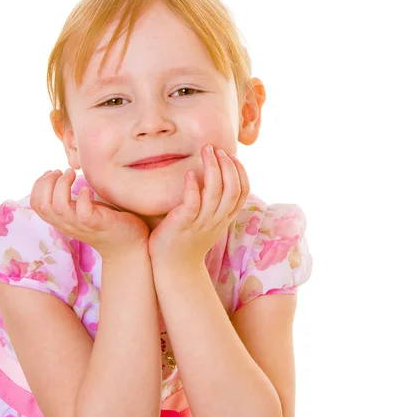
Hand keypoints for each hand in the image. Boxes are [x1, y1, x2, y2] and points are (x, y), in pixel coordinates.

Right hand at [30, 169, 149, 260]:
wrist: (128, 245)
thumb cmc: (106, 222)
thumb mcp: (82, 209)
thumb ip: (70, 199)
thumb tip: (62, 174)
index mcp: (61, 220)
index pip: (36, 204)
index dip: (39, 185)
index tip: (53, 172)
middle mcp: (67, 224)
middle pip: (42, 204)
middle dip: (47, 182)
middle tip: (62, 171)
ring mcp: (82, 225)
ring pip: (59, 207)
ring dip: (62, 185)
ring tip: (73, 174)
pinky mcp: (98, 224)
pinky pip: (83, 213)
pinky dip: (83, 197)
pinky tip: (88, 189)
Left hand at [149, 145, 248, 266]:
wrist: (174, 267)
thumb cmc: (187, 241)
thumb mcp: (208, 223)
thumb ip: (215, 205)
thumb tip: (216, 180)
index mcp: (224, 218)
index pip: (243, 192)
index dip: (240, 172)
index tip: (231, 156)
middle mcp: (216, 220)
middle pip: (231, 189)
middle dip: (227, 165)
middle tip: (217, 149)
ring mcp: (200, 222)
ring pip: (215, 192)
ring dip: (212, 168)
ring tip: (207, 151)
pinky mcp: (182, 224)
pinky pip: (192, 203)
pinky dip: (193, 187)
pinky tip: (190, 173)